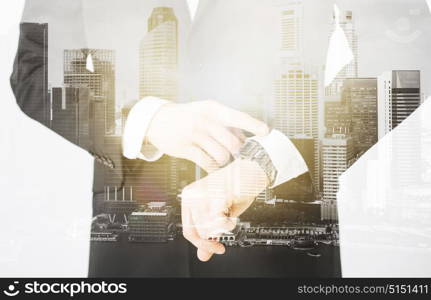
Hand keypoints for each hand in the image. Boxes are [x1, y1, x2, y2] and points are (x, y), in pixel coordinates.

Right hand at [146, 100, 268, 171]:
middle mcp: (204, 120)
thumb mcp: (206, 112)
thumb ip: (225, 124)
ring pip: (221, 155)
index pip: (238, 117)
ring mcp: (194, 134)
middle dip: (237, 152)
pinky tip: (212, 167)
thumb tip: (245, 138)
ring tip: (221, 159)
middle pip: (232, 142)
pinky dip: (213, 168)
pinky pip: (207, 163)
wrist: (157, 120)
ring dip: (224, 161)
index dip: (254, 125)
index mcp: (213, 109)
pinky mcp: (185, 148)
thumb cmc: (186, 116)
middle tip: (236, 155)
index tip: (266, 132)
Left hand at [181, 159, 268, 261]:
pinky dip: (228, 224)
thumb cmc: (236, 189)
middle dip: (213, 239)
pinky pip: (218, 224)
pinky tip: (231, 216)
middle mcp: (192, 196)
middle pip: (198, 233)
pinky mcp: (215, 197)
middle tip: (224, 234)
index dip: (201, 243)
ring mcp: (202, 196)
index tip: (215, 248)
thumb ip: (209, 233)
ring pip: (208, 230)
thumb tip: (202, 255)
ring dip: (223, 229)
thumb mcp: (219, 214)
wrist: (250, 171)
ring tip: (229, 216)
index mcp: (189, 198)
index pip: (188, 230)